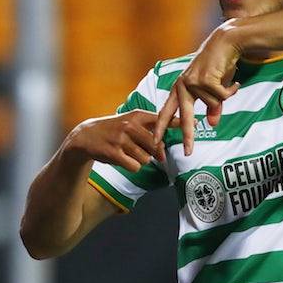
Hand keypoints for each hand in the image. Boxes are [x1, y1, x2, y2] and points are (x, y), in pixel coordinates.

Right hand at [62, 110, 178, 171]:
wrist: (87, 136)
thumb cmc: (115, 131)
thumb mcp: (131, 122)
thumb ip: (150, 130)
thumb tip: (165, 148)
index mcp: (137, 116)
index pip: (162, 119)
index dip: (179, 123)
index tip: (196, 123)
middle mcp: (130, 125)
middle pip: (156, 145)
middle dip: (155, 153)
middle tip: (148, 152)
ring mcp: (121, 139)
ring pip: (146, 158)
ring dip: (140, 160)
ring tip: (128, 152)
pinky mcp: (114, 152)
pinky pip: (135, 166)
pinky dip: (132, 166)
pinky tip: (122, 159)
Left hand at [154, 23, 241, 155]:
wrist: (225, 43)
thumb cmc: (218, 66)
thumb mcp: (213, 89)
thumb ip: (212, 107)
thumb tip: (212, 124)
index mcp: (180, 88)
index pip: (168, 111)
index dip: (162, 127)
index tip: (155, 142)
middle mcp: (183, 85)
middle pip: (185, 117)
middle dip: (188, 136)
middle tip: (188, 152)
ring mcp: (193, 81)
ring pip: (213, 104)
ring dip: (224, 96)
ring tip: (227, 83)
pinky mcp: (205, 79)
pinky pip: (222, 96)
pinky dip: (231, 91)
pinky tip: (233, 82)